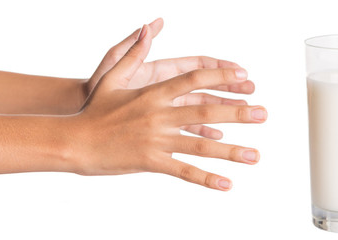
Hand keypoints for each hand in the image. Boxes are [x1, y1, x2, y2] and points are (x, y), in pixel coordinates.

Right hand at [64, 24, 266, 190]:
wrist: (74, 140)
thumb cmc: (95, 109)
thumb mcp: (112, 75)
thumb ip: (134, 52)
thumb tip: (149, 26)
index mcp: (153, 92)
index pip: (195, 79)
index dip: (222, 78)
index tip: (243, 78)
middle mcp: (158, 115)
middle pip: (205, 111)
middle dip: (237, 112)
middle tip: (263, 113)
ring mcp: (156, 140)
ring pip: (199, 146)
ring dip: (230, 150)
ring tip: (255, 155)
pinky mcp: (150, 161)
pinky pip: (183, 170)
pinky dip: (205, 178)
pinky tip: (226, 184)